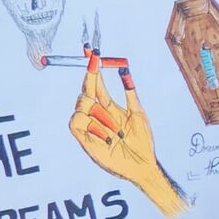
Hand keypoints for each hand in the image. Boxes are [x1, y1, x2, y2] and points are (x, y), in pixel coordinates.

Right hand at [70, 53, 188, 218]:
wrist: (142, 165)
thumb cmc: (142, 141)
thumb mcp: (138, 113)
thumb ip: (130, 92)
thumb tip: (124, 70)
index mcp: (108, 106)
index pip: (96, 84)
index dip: (92, 68)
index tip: (92, 52)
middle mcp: (96, 114)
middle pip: (85, 90)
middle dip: (91, 79)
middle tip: (100, 74)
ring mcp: (89, 126)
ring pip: (82, 105)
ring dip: (101, 116)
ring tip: (116, 131)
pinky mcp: (84, 140)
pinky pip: (76, 122)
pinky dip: (92, 126)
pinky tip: (106, 137)